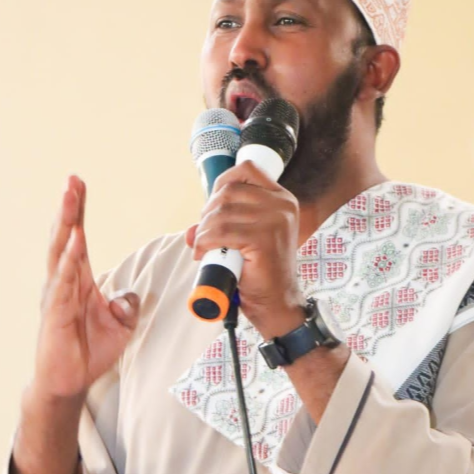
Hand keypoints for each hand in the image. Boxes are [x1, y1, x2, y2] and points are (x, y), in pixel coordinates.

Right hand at [34, 175, 139, 399]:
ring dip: (68, 224)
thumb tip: (131, 295)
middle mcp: (65, 282)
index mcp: (79, 279)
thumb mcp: (120, 323)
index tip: (79, 185)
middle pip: (66, 237)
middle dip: (70, 208)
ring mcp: (58, 296)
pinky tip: (75, 241)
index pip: (78, 237)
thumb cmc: (89, 349)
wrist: (70, 381)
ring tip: (70, 199)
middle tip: (72, 181)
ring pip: (62, 252)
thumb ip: (128, 304)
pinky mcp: (57, 313)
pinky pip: (64, 282)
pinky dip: (69, 260)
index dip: (79, 212)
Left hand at [185, 161, 304, 336]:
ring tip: (203, 246)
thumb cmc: (262, 271)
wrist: (277, 302)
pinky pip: (221, 232)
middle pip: (229, 191)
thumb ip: (224, 225)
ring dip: (203, 230)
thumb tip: (192, 228)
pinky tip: (203, 253)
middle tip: (204, 233)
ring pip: (222, 212)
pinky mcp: (264, 239)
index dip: (222, 182)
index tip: (212, 204)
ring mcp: (276, 221)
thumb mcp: (247, 239)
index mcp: (282, 199)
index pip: (247, 170)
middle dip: (208, 212)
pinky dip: (205, 242)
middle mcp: (282, 206)